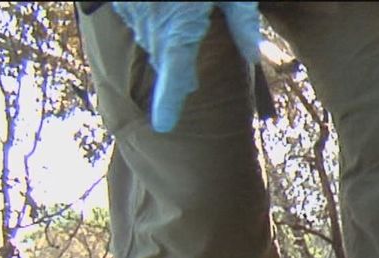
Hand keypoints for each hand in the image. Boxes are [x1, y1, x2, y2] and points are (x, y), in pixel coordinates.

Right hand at [111, 2, 260, 132]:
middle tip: (184, 90)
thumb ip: (242, 22)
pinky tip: (164, 19)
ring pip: (149, 39)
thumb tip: (255, 55)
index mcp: (179, 29)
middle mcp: (154, 25)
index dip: (169, 102)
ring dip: (162, 45)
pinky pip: (138, 20)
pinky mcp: (123, 2)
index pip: (176, 74)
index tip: (163, 125)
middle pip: (163, 58)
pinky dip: (151, 24)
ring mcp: (135, 12)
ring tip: (175, 45)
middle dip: (174, 75)